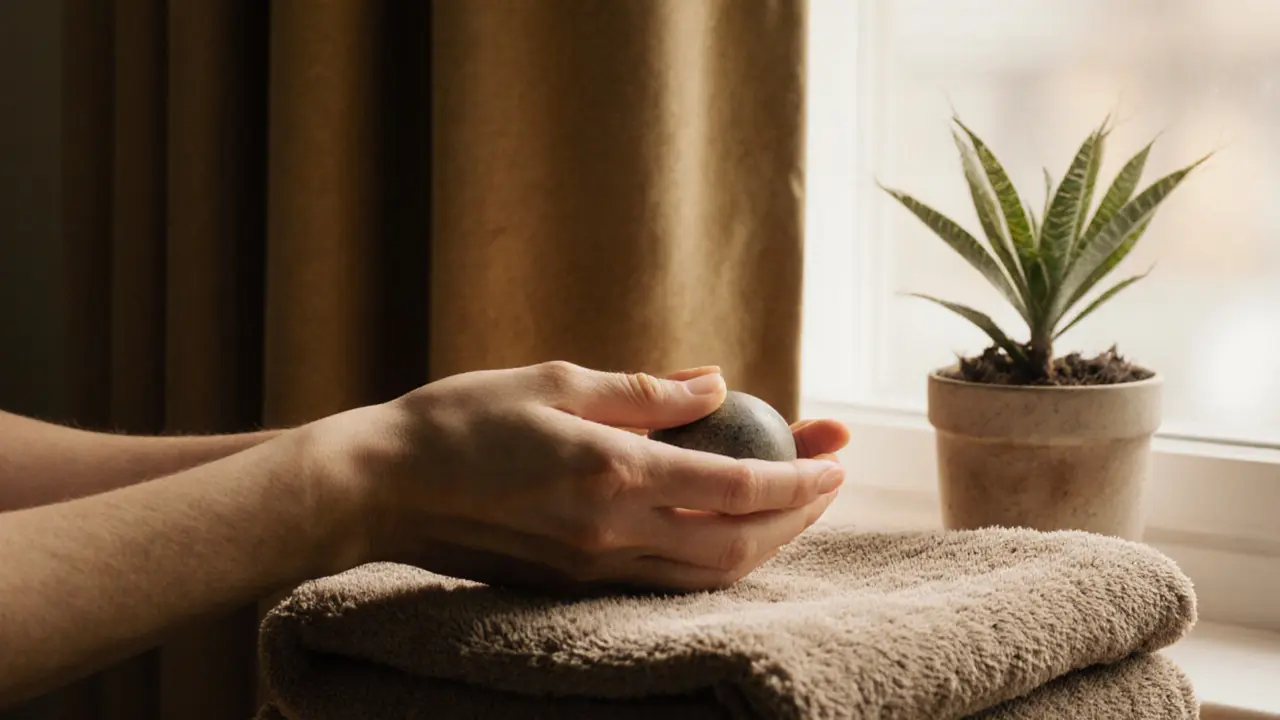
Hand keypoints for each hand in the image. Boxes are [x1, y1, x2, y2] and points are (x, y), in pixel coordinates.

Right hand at [335, 361, 849, 591]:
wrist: (382, 488)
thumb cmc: (459, 420)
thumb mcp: (553, 381)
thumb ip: (643, 390)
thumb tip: (715, 382)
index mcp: (611, 474)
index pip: (736, 483)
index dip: (799, 475)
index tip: (836, 455)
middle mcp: (611, 533)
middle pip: (739, 544)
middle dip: (798, 514)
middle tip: (830, 475)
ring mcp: (592, 569)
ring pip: (708, 574)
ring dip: (764, 542)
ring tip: (794, 503)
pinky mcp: (572, 586)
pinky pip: (666, 581)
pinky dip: (713, 558)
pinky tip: (725, 526)